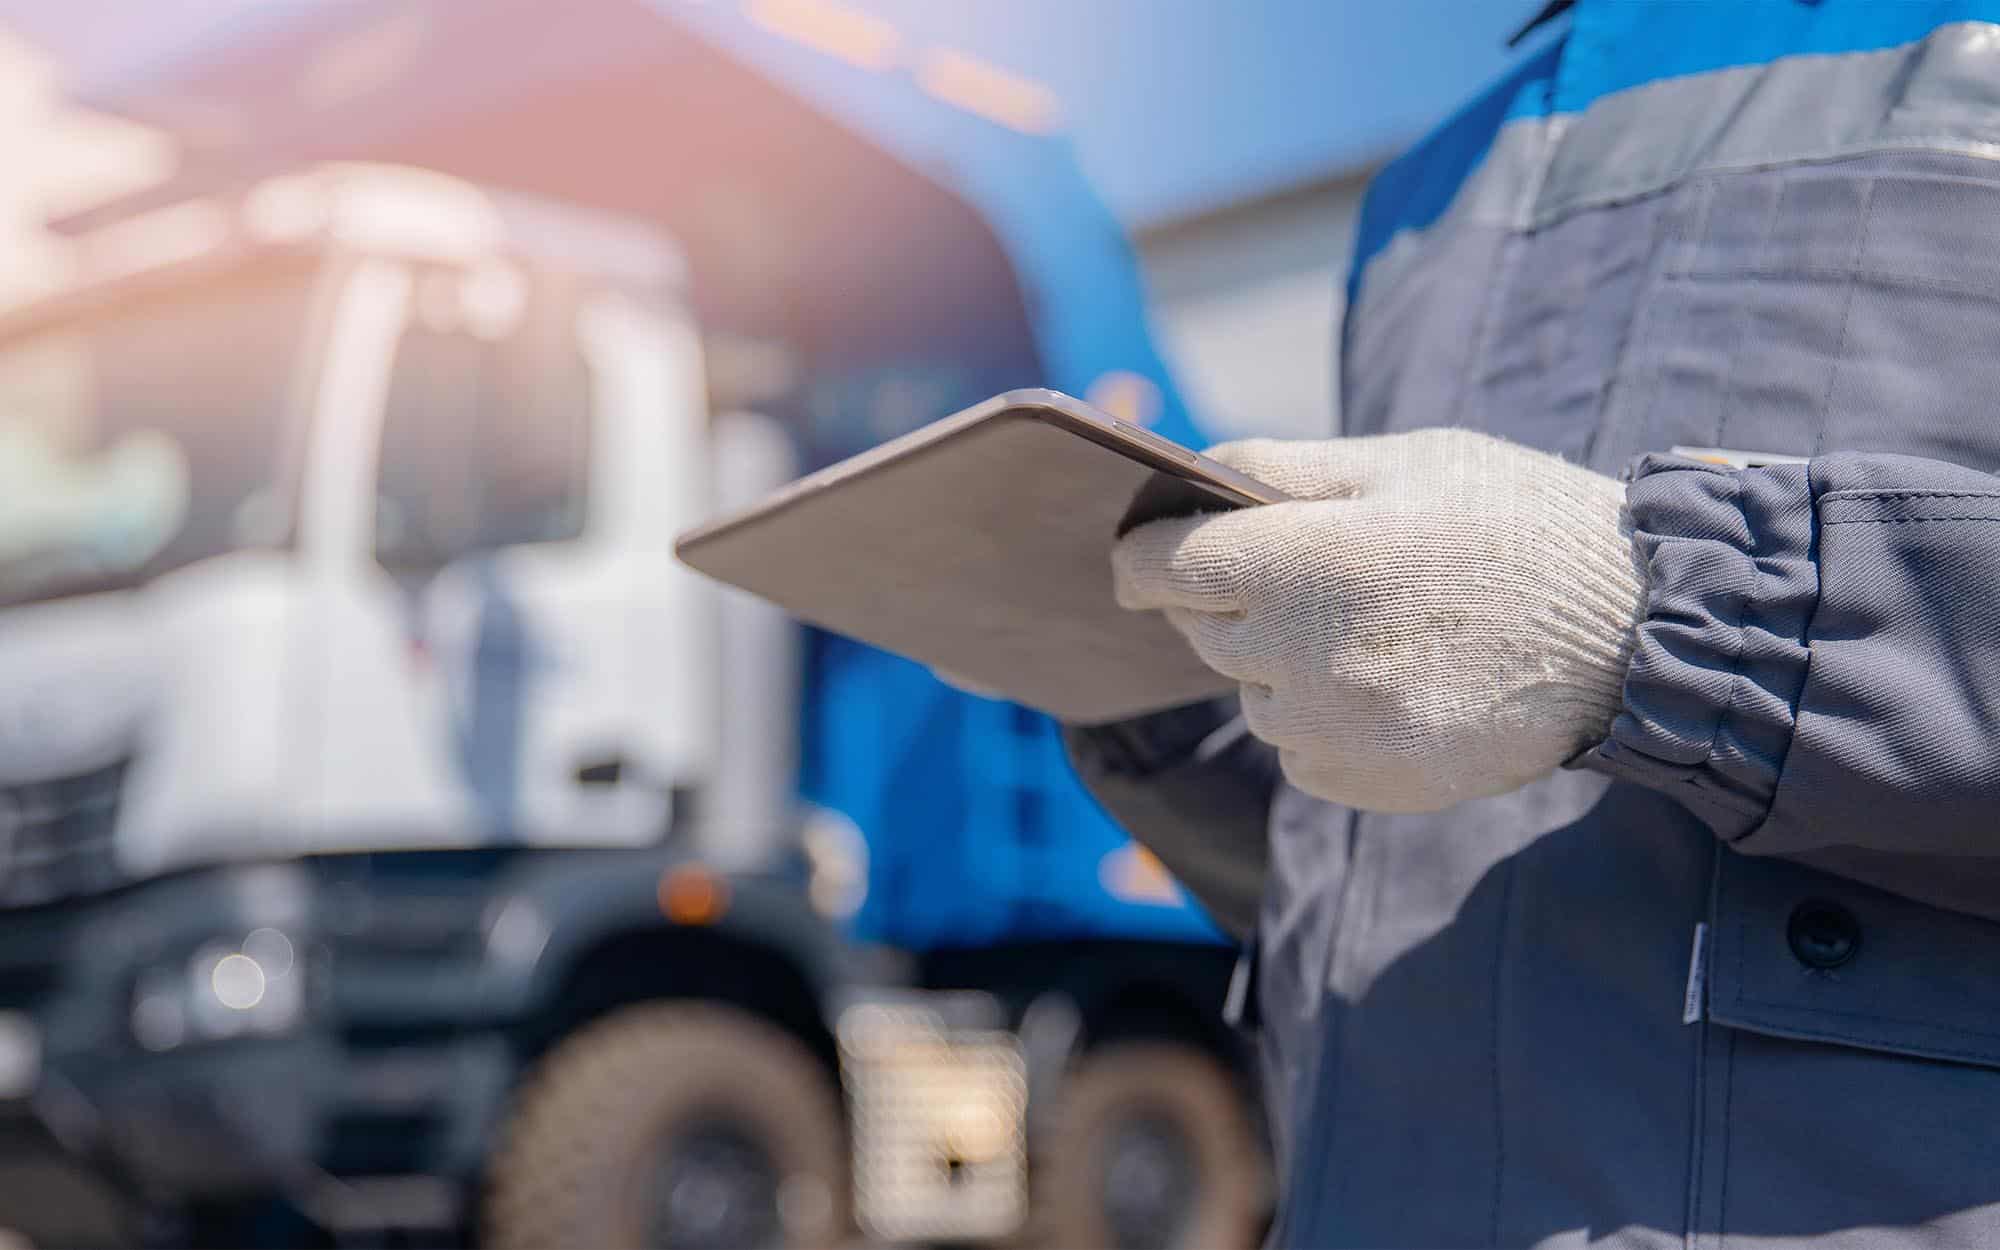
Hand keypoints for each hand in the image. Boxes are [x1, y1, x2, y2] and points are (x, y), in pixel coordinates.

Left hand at [1112, 428, 1644, 811]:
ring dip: (1282, 664)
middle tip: (1311, 575)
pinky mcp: (1362, 782)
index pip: (1161, 567)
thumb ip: (1281, 468)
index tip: (1145, 555)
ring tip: (1376, 630)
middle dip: (1230, 598)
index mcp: (1302, 559)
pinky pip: (1297, 751)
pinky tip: (1394, 686)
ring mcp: (1329, 728)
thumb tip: (1187, 477)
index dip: (1145, 554)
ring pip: (1251, 692)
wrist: (1630, 635)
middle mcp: (1299, 653)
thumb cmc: (1514, 526)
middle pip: (1202, 628)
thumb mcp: (1404, 463)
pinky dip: (1321, 722)